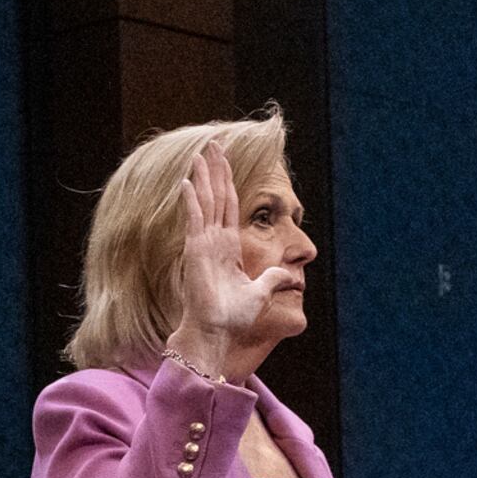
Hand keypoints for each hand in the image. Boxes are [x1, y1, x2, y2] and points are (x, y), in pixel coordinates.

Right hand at [167, 137, 295, 372]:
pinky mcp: (195, 251)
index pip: (228, 207)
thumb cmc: (234, 317)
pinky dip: (191, 201)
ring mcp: (202, 244)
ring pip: (204, 202)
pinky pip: (194, 220)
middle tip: (211, 145)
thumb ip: (273, 278)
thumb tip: (289, 274)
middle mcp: (213, 241)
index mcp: (227, 247)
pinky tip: (188, 182)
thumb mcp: (262, 292)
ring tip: (198, 154)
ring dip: (201, 178)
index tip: (224, 162)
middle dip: (214, 171)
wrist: (218, 332)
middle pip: (215, 197)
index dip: (227, 183)